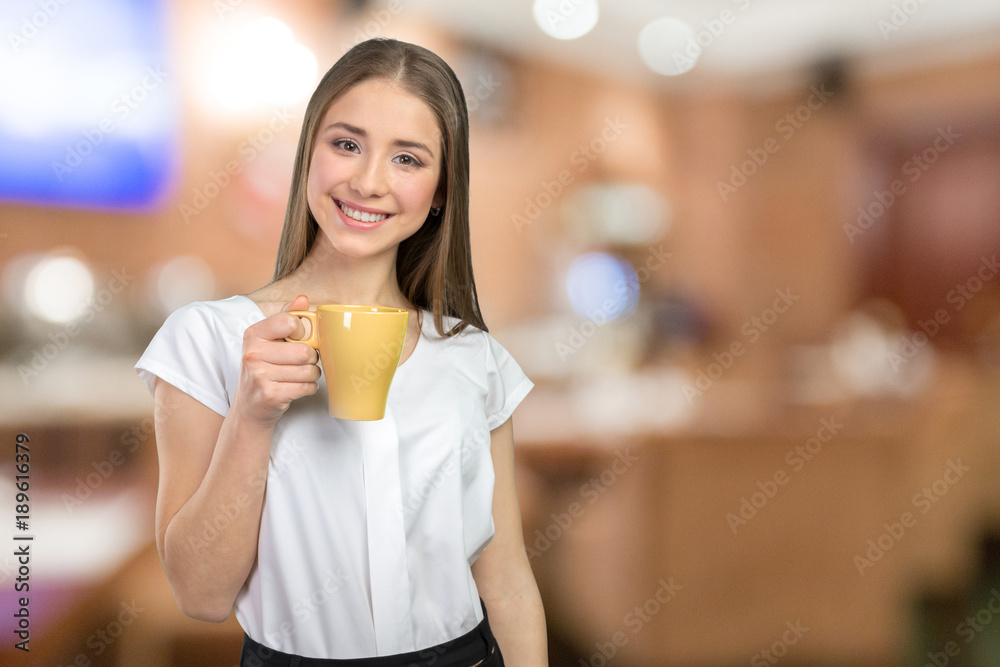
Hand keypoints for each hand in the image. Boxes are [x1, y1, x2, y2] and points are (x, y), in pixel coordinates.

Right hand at [232, 295, 321, 425]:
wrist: (250, 406)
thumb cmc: (263, 369)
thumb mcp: (268, 340)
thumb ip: (286, 317)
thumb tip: (303, 299)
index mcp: (254, 334)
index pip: (291, 322)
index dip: (302, 332)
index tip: (297, 339)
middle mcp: (253, 353)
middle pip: (305, 351)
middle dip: (311, 358)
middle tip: (302, 362)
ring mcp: (260, 375)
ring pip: (309, 370)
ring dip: (311, 375)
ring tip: (300, 375)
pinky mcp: (271, 394)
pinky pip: (307, 387)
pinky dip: (309, 388)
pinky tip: (297, 387)